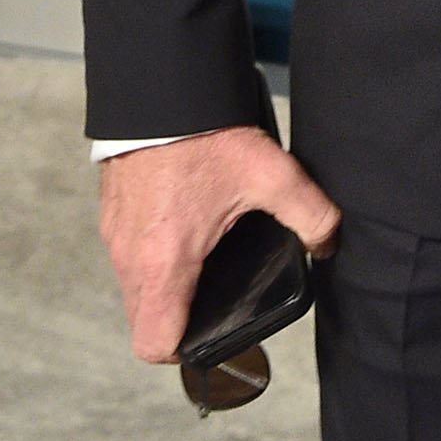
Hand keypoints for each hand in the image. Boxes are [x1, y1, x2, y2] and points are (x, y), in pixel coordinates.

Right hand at [98, 125, 343, 362]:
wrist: (159, 87)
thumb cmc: (205, 134)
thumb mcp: (271, 174)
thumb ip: (310, 214)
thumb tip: (330, 243)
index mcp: (166, 262)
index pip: (154, 344)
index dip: (183, 352)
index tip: (211, 335)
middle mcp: (130, 257)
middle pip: (144, 321)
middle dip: (177, 321)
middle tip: (215, 301)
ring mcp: (114, 235)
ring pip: (133, 289)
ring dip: (163, 289)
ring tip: (203, 265)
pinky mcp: (110, 213)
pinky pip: (126, 257)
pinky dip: (150, 258)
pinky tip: (184, 231)